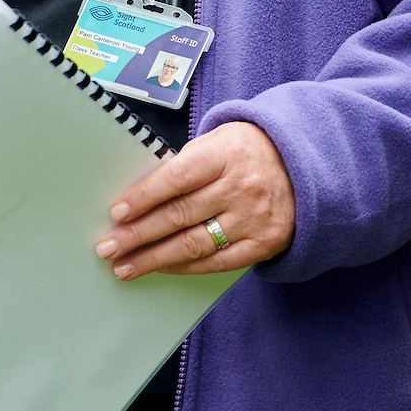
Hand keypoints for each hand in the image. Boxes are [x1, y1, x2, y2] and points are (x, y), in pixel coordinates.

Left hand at [96, 122, 295, 278]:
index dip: (144, 196)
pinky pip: (216, 262)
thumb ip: (186, 165)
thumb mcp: (219, 142)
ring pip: (194, 244)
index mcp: (226, 154)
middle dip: (138, 234)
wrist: (303, 168)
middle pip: (180, 215)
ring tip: (124, 267)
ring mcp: (253, 218)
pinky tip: (161, 268)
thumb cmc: (247, 153)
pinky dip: (184, 267)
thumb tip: (140, 196)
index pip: (177, 177)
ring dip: (154, 258)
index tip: (117, 212)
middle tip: (108, 247)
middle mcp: (241, 187)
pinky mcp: (262, 243)